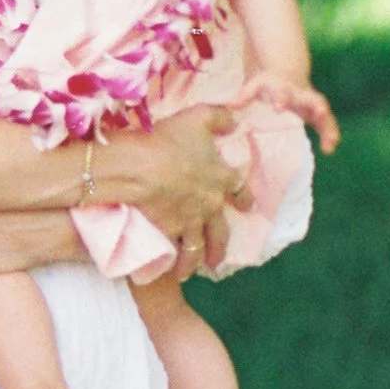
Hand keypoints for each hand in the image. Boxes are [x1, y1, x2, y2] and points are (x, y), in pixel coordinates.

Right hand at [97, 106, 249, 254]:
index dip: (244, 198)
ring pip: (198, 248)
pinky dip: (173, 262)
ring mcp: (190, 221)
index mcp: (221, 177)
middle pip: (221, 232)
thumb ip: (219, 118)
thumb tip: (234, 121)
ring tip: (193, 271)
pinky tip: (170, 269)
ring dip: (197, 262)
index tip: (248, 206)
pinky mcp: (169, 231)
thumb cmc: (169, 139)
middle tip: (219, 260)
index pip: (239, 190)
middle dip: (221, 247)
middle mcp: (210, 205)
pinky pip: (174, 251)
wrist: (141, 167)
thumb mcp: (198, 117)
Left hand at [233, 70, 340, 153]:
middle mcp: (301, 94)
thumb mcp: (256, 84)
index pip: (283, 91)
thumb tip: (231, 105)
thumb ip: (245, 95)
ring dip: (328, 126)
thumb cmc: (269, 83)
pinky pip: (326, 123)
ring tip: (330, 144)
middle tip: (321, 114)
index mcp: (285, 87)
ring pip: (323, 112)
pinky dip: (330, 134)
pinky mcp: (317, 112)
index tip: (278, 108)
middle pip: (313, 98)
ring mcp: (311, 103)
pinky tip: (329, 149)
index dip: (281, 98)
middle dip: (317, 106)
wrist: (288, 72)